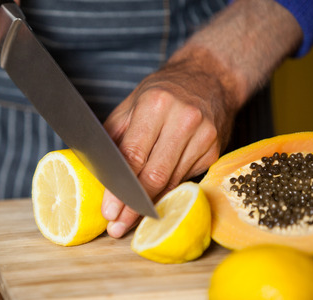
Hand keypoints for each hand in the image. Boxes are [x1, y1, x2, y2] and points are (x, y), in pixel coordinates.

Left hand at [101, 52, 236, 237]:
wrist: (211, 78)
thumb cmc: (165, 90)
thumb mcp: (132, 103)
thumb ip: (115, 135)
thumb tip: (97, 170)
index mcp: (156, 105)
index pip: (133, 155)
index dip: (119, 188)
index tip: (108, 210)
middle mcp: (183, 120)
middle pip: (154, 175)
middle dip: (133, 206)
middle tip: (117, 226)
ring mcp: (203, 137)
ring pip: (171, 182)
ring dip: (149, 205)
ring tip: (130, 220)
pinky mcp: (215, 151)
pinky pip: (185, 180)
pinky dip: (167, 192)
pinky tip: (154, 203)